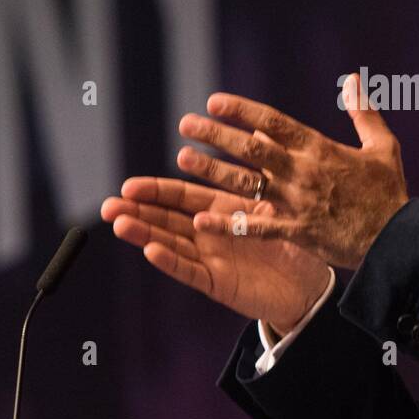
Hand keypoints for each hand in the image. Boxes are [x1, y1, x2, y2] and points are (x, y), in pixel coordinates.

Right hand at [100, 176, 331, 332]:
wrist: (311, 285)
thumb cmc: (295, 243)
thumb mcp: (276, 204)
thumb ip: (262, 172)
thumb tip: (259, 132)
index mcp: (220, 210)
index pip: (181, 197)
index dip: (154, 191)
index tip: (128, 184)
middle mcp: (208, 233)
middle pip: (166, 220)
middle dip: (137, 211)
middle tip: (107, 205)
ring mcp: (210, 259)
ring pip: (171, 244)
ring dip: (145, 234)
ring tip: (120, 223)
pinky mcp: (218, 283)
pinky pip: (191, 271)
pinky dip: (171, 261)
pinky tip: (151, 250)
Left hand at [174, 72, 409, 269]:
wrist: (397, 239)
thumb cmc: (389, 192)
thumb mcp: (383, 146)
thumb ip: (364, 113)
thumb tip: (353, 81)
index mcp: (321, 149)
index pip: (275, 122)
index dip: (243, 110)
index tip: (215, 101)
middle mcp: (304, 172)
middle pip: (253, 148)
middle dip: (217, 134)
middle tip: (186, 123)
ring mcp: (298, 202)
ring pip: (248, 183)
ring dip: (213, 171)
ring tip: (183, 159)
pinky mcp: (297, 231)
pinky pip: (257, 226)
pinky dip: (228, 223)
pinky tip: (200, 218)